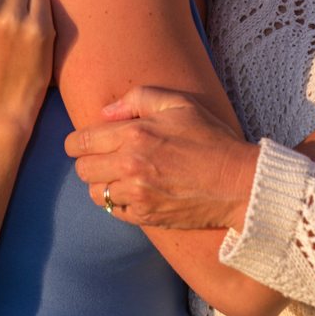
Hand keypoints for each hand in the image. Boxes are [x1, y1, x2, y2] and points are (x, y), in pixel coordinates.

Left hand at [64, 86, 258, 230]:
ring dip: (104, 184)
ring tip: (123, 176)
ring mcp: (136, 195)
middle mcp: (129, 166)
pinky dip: (120, 203)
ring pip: (96, 193)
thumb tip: (106, 113)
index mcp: (134, 134)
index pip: (81, 142)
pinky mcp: (145, 217)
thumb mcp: (179, 104)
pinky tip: (138, 191)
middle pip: (82, 169)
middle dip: (90, 161)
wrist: (237, 182)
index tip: (84, 143)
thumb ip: (138, 98)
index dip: (77, 142)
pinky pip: (114, 211)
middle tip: (109, 158)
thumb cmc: (210, 138)